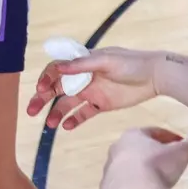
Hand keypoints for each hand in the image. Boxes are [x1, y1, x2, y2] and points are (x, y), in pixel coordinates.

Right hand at [25, 46, 163, 130]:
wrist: (156, 76)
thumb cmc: (131, 63)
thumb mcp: (106, 61)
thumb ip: (82, 65)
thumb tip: (59, 67)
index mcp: (82, 63)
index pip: (57, 70)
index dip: (46, 79)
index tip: (41, 90)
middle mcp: (83, 77)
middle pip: (57, 88)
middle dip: (42, 98)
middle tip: (31, 111)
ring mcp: (91, 92)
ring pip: (68, 103)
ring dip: (57, 112)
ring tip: (50, 124)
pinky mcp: (101, 105)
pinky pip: (83, 113)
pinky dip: (74, 120)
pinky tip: (67, 127)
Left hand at [100, 126, 187, 188]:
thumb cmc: (157, 166)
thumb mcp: (180, 154)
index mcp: (133, 135)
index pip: (153, 132)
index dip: (169, 137)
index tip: (181, 144)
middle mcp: (117, 148)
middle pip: (137, 148)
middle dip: (152, 153)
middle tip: (167, 162)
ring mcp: (109, 169)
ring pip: (126, 166)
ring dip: (139, 170)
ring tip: (156, 180)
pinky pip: (121, 185)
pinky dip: (132, 187)